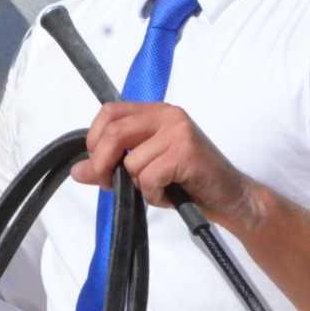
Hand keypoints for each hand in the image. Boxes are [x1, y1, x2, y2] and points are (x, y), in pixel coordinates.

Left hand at [69, 102, 264, 232]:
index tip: (97, 164)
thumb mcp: (144, 170)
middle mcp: (167, 114)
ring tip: (160, 189)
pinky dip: (153, 194)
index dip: (94, 139)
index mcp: (155, 112)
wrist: (232, 199)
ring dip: (138, 185)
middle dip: (102, 163)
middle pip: (114, 132)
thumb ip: (111, 165)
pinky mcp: (187, 152)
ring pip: (132, 161)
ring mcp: (179, 131)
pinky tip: (170, 194)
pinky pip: (149, 177)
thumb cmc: (187, 182)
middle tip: (109, 183)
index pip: (109, 112)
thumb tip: (77, 171)